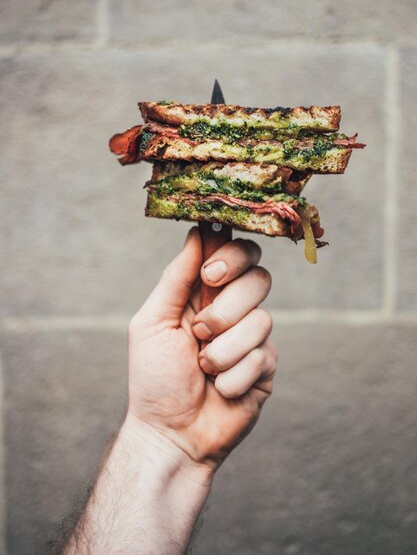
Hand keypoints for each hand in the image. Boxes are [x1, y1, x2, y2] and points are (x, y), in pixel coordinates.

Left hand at [125, 227, 276, 473]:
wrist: (171, 434)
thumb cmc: (154, 378)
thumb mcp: (153, 321)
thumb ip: (175, 277)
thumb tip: (198, 231)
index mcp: (203, 293)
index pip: (233, 252)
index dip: (230, 255)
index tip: (209, 275)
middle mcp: (231, 310)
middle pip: (259, 276)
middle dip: (227, 305)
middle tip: (200, 328)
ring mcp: (251, 338)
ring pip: (261, 319)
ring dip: (223, 350)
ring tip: (203, 368)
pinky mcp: (266, 366)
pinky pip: (263, 355)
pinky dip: (232, 376)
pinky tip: (219, 389)